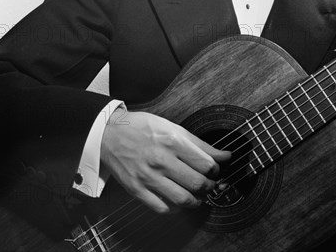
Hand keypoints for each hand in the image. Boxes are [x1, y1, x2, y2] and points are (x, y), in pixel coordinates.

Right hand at [100, 110, 230, 213]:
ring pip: (183, 199)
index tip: (215, 170)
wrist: (110, 133)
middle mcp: (161, 160)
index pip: (206, 164)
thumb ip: (200, 145)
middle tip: (210, 184)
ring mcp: (148, 177)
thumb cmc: (142, 127)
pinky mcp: (137, 189)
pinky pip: (162, 208)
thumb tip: (225, 155)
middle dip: (209, 186)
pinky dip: (176, 208)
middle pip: (197, 183)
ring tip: (198, 195)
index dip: (216, 170)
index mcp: (173, 142)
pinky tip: (178, 200)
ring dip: (196, 201)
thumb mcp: (174, 128)